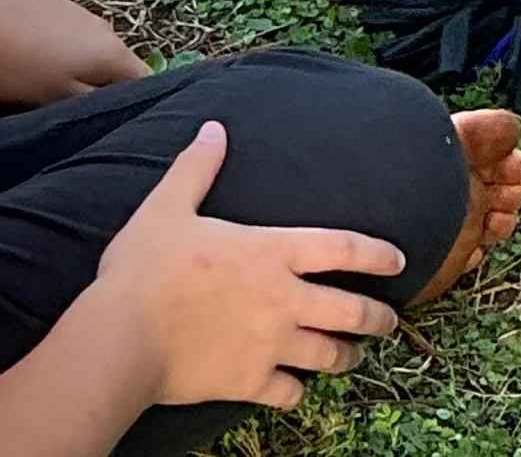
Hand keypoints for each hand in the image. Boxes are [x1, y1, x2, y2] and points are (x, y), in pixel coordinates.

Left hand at [0, 0, 149, 105]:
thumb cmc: (18, 72)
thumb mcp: (62, 100)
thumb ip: (100, 102)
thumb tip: (126, 103)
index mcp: (114, 53)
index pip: (145, 81)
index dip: (132, 102)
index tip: (108, 117)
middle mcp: (107, 27)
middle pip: (119, 64)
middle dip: (104, 83)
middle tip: (73, 103)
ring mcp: (83, 12)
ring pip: (95, 47)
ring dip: (83, 64)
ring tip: (50, 79)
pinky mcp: (58, 3)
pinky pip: (74, 32)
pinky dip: (65, 46)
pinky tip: (36, 57)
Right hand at [99, 122, 405, 409]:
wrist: (120, 340)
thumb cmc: (145, 270)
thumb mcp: (168, 206)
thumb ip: (197, 167)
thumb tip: (213, 128)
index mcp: (270, 252)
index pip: (342, 248)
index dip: (376, 253)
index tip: (399, 260)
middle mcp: (282, 300)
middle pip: (350, 310)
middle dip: (378, 317)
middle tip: (390, 321)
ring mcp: (269, 345)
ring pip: (328, 356)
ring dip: (346, 356)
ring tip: (353, 356)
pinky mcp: (249, 383)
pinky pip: (289, 393)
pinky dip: (297, 392)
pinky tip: (297, 390)